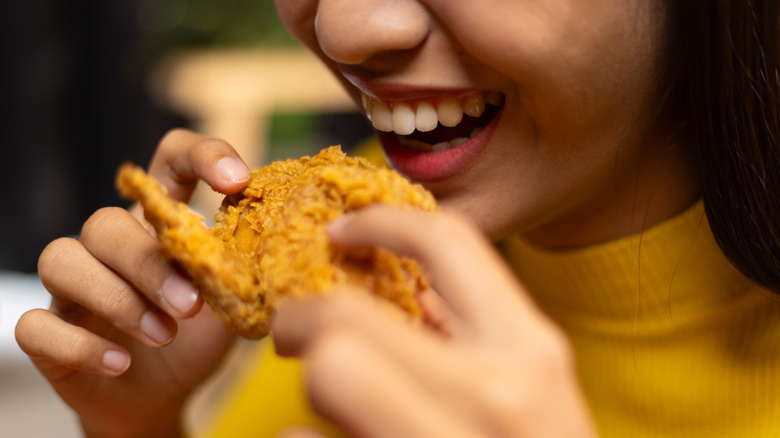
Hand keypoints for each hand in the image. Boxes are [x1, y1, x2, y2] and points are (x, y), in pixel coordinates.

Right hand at [15, 129, 250, 437]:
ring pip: (62, 260)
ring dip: (117, 298)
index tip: (236, 181)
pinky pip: (38, 326)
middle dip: (150, 263)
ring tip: (165, 334)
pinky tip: (121, 363)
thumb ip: (245, 269)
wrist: (163, 396)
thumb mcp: (231, 301)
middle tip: (192, 306)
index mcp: (159, 223)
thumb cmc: (197, 337)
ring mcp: (73, 288)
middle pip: (106, 222)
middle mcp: (111, 246)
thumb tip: (285, 242)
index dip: (201, 155)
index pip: (171, 161)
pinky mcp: (50, 333)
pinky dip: (81, 345)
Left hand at [272, 206, 597, 437]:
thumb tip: (406, 284)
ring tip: (321, 388)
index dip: (381, 224)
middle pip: (347, 318)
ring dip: (309, 379)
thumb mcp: (533, 394)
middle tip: (297, 327)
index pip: (449, 244)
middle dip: (303, 315)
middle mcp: (493, 396)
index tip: (340, 234)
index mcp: (530, 355)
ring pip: (328, 374)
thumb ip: (478, 338)